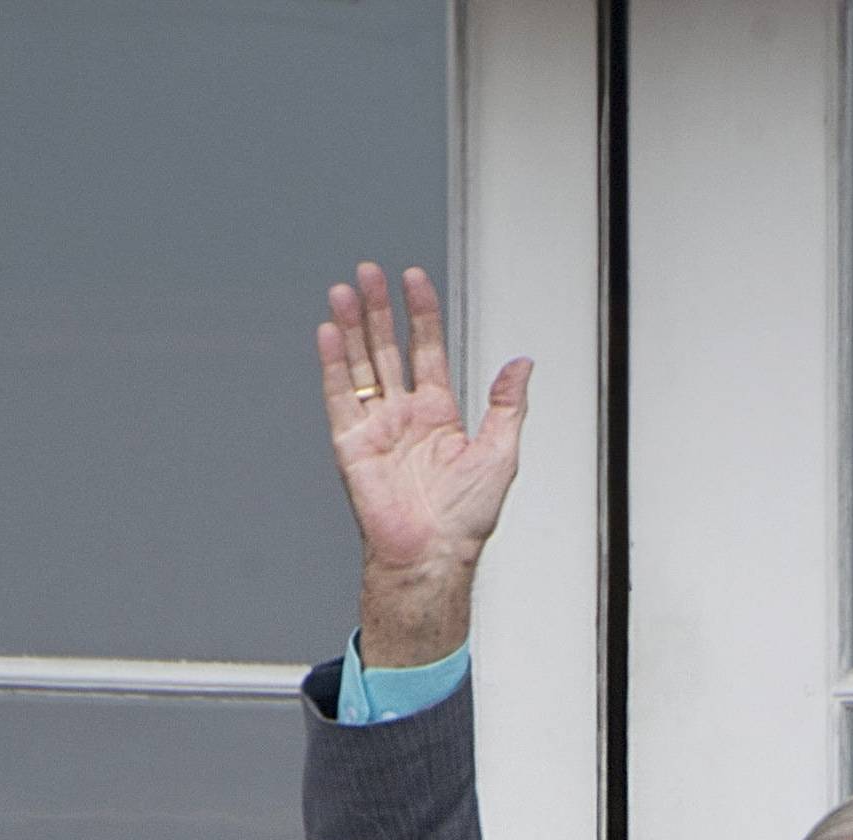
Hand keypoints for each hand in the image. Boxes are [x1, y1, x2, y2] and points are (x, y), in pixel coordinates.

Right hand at [316, 261, 532, 665]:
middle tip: (370, 272)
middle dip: (380, 310)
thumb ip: (507, 405)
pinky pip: (339, 396)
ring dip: (353, 326)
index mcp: (440, 415)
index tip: (415, 279)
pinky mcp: (351, 444)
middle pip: (388, 349)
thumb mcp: (502, 452)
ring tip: (345, 289)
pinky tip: (330, 331)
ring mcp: (376, 428)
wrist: (434, 553)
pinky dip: (334, 363)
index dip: (422, 314)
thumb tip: (522, 364)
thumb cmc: (467, 517)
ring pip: (361, 365)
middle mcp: (405, 416)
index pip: (428, 350)